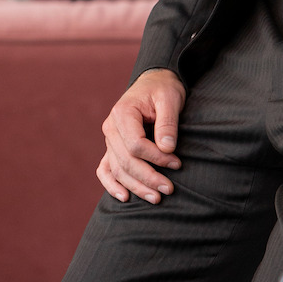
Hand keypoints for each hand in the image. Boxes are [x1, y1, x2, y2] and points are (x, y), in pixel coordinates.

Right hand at [98, 70, 186, 203]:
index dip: (156, 158)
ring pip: (117, 169)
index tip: (177, 163)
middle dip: (148, 178)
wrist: (154, 83)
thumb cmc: (163, 89)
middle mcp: (111, 128)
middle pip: (125, 161)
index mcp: (122, 113)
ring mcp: (109, 139)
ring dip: (135, 186)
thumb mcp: (170, 98)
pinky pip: (105, 169)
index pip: (135, 145)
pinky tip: (125, 197)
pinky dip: (111, 185)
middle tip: (169, 190)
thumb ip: (168, 122)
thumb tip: (167, 148)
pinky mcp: (112, 148)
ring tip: (156, 198)